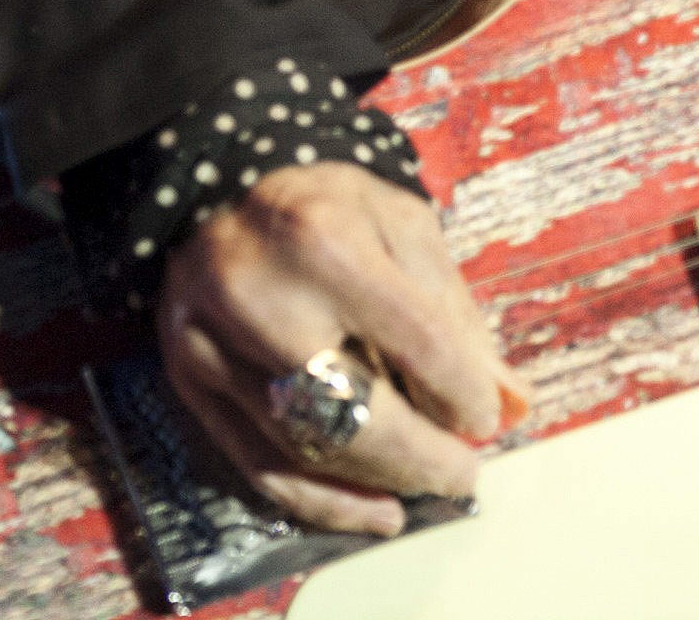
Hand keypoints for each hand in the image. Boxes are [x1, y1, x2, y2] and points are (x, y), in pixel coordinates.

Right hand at [154, 163, 529, 536]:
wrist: (214, 188)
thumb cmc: (326, 208)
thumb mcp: (401, 226)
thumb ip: (453, 312)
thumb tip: (509, 402)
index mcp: (325, 238)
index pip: (412, 338)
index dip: (460, 392)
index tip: (487, 421)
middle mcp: (257, 295)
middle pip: (350, 409)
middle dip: (421, 456)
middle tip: (465, 476)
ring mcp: (211, 344)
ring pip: (305, 446)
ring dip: (380, 481)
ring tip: (430, 484)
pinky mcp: (189, 382)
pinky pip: (257, 467)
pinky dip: (323, 503)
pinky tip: (376, 511)